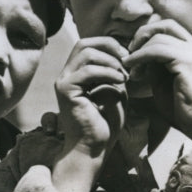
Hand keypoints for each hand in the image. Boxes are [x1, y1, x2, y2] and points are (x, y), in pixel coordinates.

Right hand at [54, 37, 128, 159]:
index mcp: (76, 74)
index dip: (109, 45)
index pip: (88, 45)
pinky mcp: (65, 90)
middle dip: (109, 47)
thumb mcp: (115, 91)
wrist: (93, 147)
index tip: (128, 59)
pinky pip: (88, 71)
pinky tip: (121, 82)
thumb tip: (125, 54)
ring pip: (86, 53)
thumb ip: (116, 72)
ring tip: (124, 77)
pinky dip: (108, 72)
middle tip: (127, 61)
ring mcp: (63, 81)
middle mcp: (66, 75)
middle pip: (84, 43)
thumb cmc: (105, 123)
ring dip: (111, 61)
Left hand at [124, 19, 191, 140]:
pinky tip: (132, 69)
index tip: (133, 52)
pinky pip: (157, 50)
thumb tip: (140, 58)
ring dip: (138, 52)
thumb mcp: (165, 81)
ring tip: (130, 69)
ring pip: (158, 38)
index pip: (170, 28)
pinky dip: (140, 57)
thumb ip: (155, 66)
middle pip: (165, 25)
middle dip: (142, 35)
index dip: (148, 35)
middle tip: (128, 53)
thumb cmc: (184, 108)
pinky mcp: (188, 61)